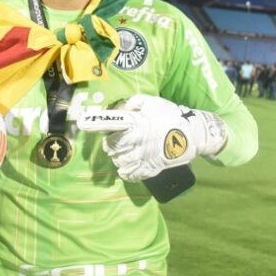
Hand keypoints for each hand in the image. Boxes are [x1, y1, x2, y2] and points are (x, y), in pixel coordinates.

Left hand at [77, 94, 226, 181]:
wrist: (193, 135)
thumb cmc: (170, 115)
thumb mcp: (151, 102)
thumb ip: (131, 103)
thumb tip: (116, 108)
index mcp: (137, 123)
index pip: (112, 122)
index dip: (95, 123)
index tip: (81, 122)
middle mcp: (137, 141)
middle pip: (110, 146)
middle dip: (110, 141)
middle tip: (120, 136)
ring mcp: (143, 157)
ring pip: (118, 161)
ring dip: (119, 155)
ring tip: (130, 147)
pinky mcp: (149, 169)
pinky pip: (128, 174)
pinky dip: (126, 169)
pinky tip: (132, 161)